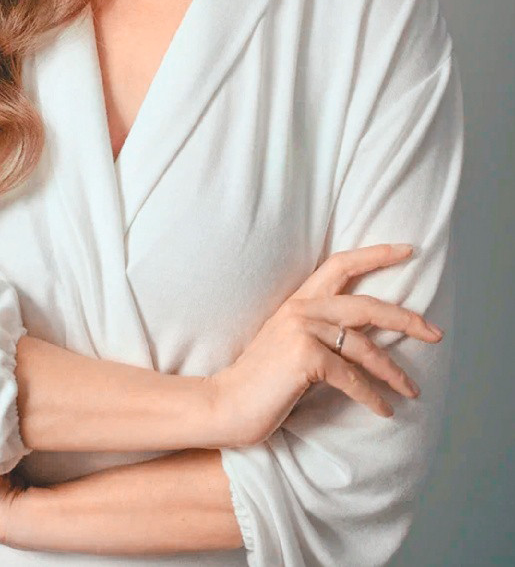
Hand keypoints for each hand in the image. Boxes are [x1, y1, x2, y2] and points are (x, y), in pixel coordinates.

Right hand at [208, 243, 444, 447]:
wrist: (226, 402)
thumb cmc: (261, 380)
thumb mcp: (291, 345)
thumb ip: (320, 334)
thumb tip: (364, 342)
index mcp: (299, 301)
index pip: (340, 265)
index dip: (375, 255)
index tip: (407, 250)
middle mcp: (302, 309)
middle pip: (367, 305)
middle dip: (406, 319)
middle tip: (435, 332)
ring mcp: (302, 330)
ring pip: (365, 347)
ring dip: (394, 372)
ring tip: (412, 391)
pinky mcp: (305, 357)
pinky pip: (352, 378)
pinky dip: (372, 396)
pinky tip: (384, 410)